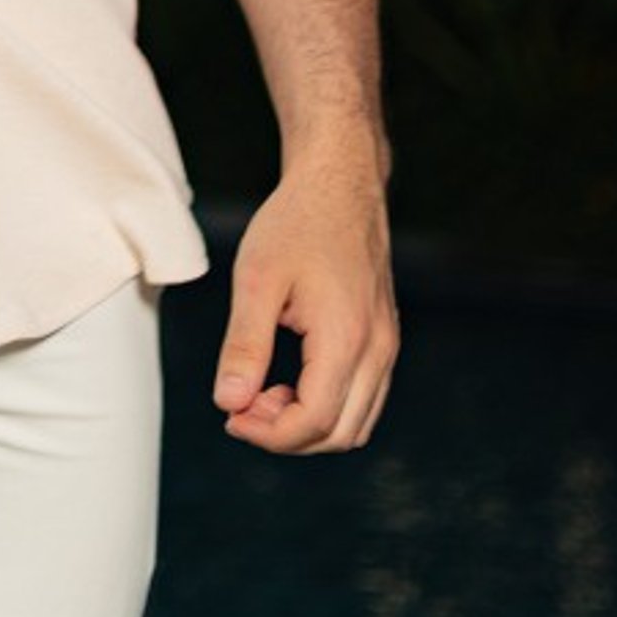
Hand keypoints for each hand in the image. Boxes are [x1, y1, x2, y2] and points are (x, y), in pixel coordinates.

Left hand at [212, 155, 397, 453]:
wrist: (339, 181)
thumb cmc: (295, 223)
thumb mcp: (256, 280)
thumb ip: (244, 346)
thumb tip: (229, 403)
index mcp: (346, 338)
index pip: (313, 423)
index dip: (267, 434)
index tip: (230, 415)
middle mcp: (378, 349)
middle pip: (338, 434)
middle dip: (285, 435)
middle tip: (241, 405)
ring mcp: (387, 345)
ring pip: (356, 423)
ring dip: (308, 425)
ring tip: (262, 392)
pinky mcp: (385, 337)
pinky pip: (364, 397)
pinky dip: (328, 406)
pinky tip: (290, 380)